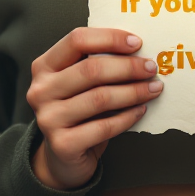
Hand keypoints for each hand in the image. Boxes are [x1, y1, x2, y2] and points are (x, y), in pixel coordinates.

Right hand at [26, 27, 162, 189]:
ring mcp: (49, 118)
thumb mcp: (79, 82)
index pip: (77, 40)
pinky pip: (103, 127)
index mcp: (44, 66)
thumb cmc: (77, 111)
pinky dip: (127, 117)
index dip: (110, 38)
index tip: (137, 42)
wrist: (62, 157)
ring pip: (100, 98)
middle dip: (128, 67)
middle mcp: (41, 90)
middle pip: (91, 69)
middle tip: (151, 68)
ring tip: (153, 89)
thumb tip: (137, 50)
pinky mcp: (63, 144)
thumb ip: (97, 63)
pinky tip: (140, 111)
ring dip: (133, 92)